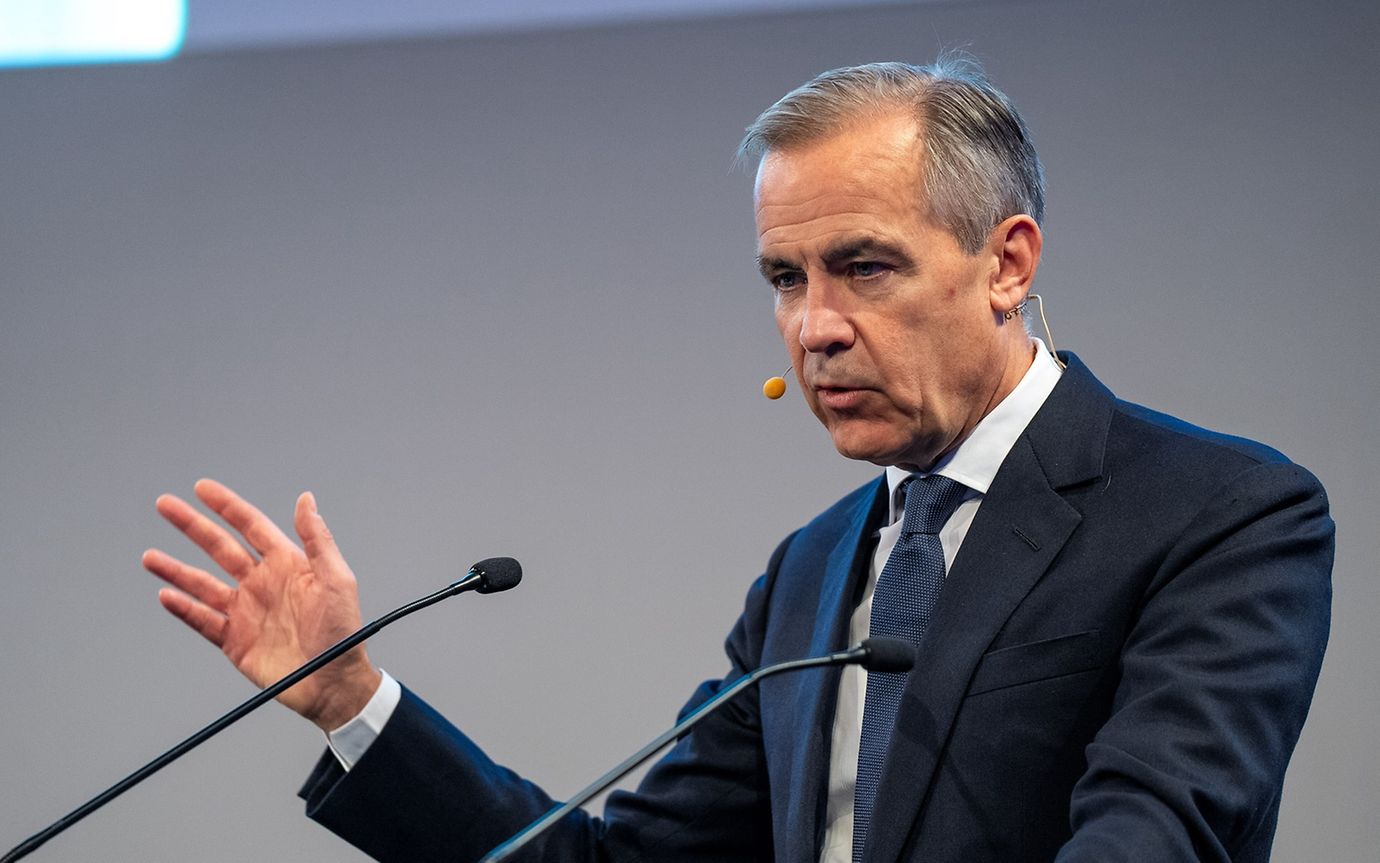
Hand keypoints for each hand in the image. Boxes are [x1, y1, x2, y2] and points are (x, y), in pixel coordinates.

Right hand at [143, 478, 382, 730]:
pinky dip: (184, 608)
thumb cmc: (344, 632)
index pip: (250, 526)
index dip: (227, 506)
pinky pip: (203, 620)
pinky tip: (167, 595)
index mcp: (286, 564)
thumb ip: (318, 540)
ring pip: (202, 584)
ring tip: (150, 557)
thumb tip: (306, 499)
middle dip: (192, 526)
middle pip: (219, 548)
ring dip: (176, 570)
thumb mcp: (337, 580)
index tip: (201, 488)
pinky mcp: (235, 641)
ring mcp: (246, 612)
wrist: (334, 684)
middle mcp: (261, 583)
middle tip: (164, 505)